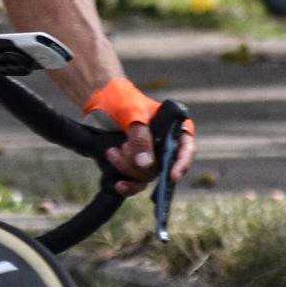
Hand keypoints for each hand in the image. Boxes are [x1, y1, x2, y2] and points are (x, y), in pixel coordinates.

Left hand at [85, 77, 196, 194]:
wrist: (99, 101)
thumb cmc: (121, 99)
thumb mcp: (132, 113)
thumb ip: (140, 136)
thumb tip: (146, 164)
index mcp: (172, 126)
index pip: (186, 146)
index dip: (183, 162)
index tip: (172, 174)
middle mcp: (164, 144)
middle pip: (163, 166)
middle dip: (142, 162)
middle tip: (125, 146)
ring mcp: (150, 157)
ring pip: (148, 175)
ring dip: (129, 167)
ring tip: (113, 151)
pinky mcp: (135, 166)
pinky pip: (137, 184)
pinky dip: (129, 186)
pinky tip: (119, 185)